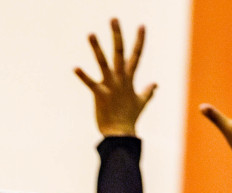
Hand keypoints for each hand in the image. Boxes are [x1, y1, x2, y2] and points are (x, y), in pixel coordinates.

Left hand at [75, 20, 156, 137]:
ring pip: (104, 63)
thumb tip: (156, 84)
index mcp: (130, 79)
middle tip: (113, 18)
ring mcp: (110, 86)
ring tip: (90, 33)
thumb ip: (148, 91)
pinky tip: (75, 67)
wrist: (121, 135)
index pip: (137, 55)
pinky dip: (83, 76)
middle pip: (120, 52)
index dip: (139, 40)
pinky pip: (90, 83)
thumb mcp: (141, 103)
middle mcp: (121, 79)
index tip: (141, 25)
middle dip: (117, 35)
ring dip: (97, 48)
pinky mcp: (100, 95)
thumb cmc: (130, 119)